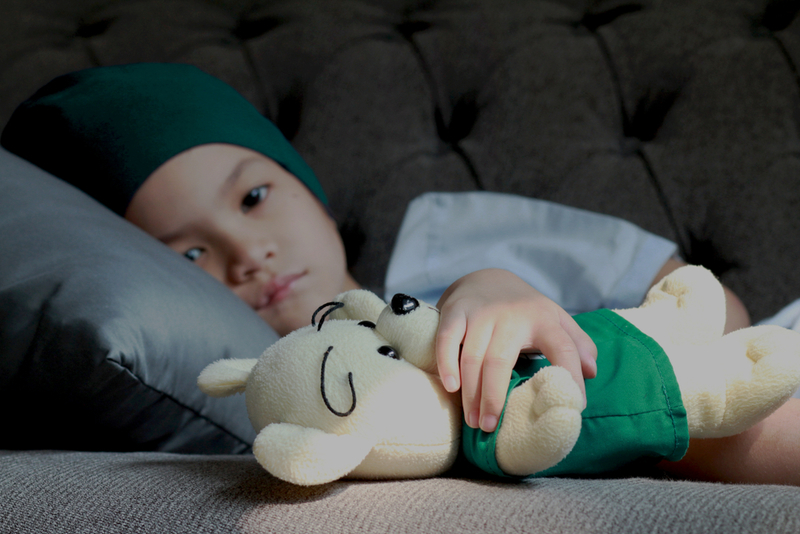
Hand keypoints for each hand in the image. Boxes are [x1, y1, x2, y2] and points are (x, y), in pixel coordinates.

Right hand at [435, 269, 596, 432]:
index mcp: (543, 319)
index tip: (573, 409)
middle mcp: (511, 315)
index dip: (572, 377)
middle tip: (490, 427)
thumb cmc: (525, 310)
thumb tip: (591, 373)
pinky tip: (451, 387)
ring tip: (473, 421)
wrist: (487, 277)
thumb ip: (578, 345)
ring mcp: (481, 313)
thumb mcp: (556, 319)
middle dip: (494, 398)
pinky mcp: (455, 311)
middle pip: (501, 361)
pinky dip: (446, 364)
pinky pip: (447, 340)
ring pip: (472, 357)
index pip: (564, 348)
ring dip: (470, 393)